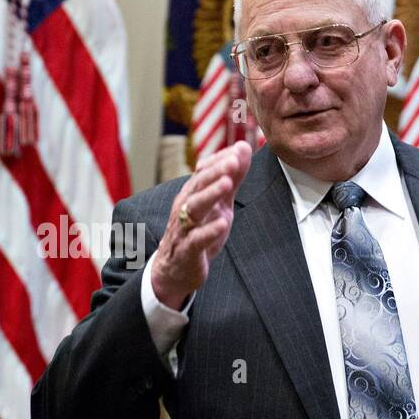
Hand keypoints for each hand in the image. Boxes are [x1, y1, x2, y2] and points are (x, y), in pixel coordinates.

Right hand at [151, 141, 252, 308]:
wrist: (174, 269)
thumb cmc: (198, 231)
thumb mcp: (219, 204)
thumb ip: (232, 178)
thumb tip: (244, 149)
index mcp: (192, 194)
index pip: (204, 171)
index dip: (220, 160)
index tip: (239, 149)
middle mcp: (185, 206)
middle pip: (199, 185)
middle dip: (217, 171)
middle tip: (234, 160)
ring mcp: (184, 228)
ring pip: (195, 207)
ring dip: (211, 194)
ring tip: (227, 183)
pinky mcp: (187, 250)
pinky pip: (196, 239)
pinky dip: (209, 231)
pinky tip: (222, 223)